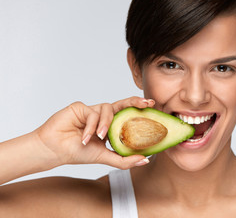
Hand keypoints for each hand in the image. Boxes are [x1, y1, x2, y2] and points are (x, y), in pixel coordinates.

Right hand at [34, 96, 154, 168]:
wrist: (55, 150)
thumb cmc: (78, 153)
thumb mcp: (105, 157)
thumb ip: (124, 160)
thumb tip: (146, 160)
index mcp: (111, 127)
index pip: (128, 116)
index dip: (140, 110)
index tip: (153, 106)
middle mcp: (104, 117)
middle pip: (122, 105)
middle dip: (136, 101)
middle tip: (147, 103)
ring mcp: (93, 111)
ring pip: (108, 110)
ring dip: (105, 124)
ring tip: (98, 138)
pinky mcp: (82, 107)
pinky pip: (93, 114)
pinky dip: (90, 127)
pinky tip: (84, 138)